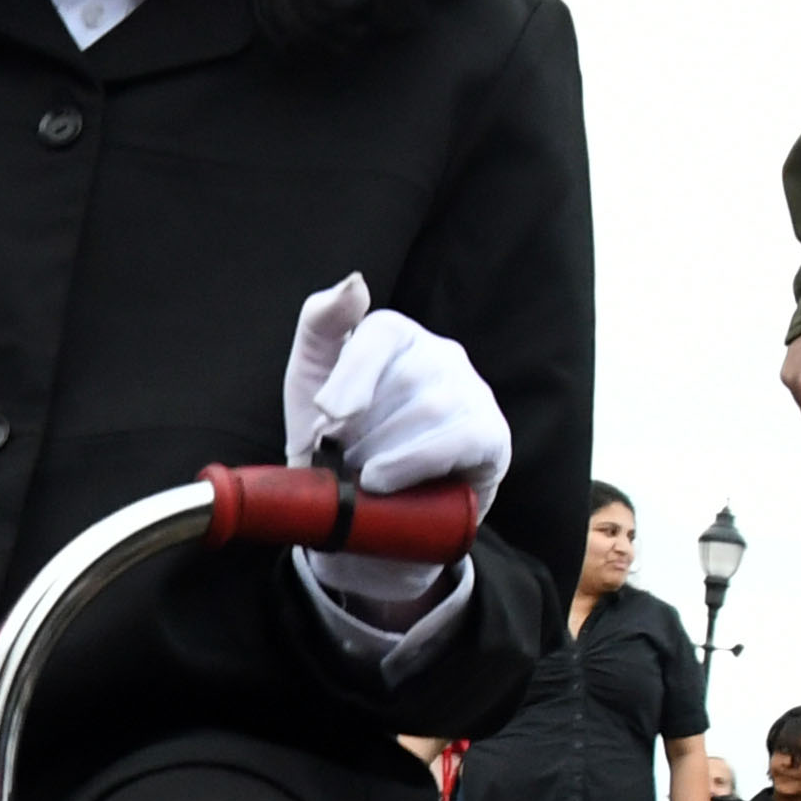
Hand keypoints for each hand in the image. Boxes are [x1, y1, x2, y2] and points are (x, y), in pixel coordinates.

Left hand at [279, 273, 509, 504]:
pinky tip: (384, 481)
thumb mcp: (309, 381)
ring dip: (382, 451)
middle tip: (339, 459)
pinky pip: (460, 438)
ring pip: (431, 408)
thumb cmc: (333, 443)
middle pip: (403, 378)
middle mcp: (441, 356)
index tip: (328, 413)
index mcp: (397, 338)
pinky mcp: (491, 437)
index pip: (383, 332)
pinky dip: (415, 462)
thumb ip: (320, 324)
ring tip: (360, 476)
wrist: (360, 517)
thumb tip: (356, 283)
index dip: (354, 372)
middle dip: (360, 430)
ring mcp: (472, 394)